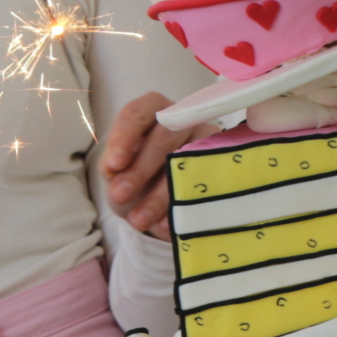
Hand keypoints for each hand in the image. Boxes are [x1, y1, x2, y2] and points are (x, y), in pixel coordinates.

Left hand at [100, 91, 210, 235]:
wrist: (159, 201)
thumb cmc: (137, 175)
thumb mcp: (119, 170)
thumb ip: (112, 167)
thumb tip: (113, 170)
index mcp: (153, 110)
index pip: (137, 113)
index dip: (124, 137)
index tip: (113, 166)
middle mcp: (183, 118)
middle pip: (163, 138)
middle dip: (139, 170)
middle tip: (120, 196)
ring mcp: (207, 140)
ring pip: (185, 163)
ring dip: (159, 195)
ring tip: (139, 220)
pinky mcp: (223, 164)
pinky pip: (204, 185)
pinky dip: (181, 208)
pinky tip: (165, 226)